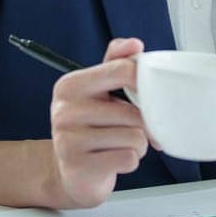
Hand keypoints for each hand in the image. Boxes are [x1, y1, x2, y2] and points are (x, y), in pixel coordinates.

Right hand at [47, 37, 150, 208]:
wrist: (72, 172)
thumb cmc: (92, 127)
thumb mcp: (99, 91)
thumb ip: (116, 63)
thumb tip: (134, 44)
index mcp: (70, 85)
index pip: (122, 70)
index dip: (146, 83)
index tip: (150, 94)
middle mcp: (65, 111)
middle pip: (133, 112)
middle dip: (142, 124)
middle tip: (131, 129)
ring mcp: (68, 141)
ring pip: (135, 137)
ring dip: (138, 144)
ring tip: (120, 145)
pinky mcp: (79, 167)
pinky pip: (129, 158)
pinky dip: (131, 161)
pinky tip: (115, 160)